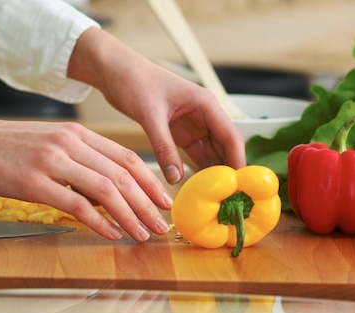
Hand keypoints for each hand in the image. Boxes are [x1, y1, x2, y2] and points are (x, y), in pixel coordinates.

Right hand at [0, 105, 172, 241]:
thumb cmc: (5, 146)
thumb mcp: (48, 143)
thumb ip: (77, 159)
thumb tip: (104, 187)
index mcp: (76, 134)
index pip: (126, 158)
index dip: (150, 181)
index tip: (164, 201)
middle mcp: (70, 144)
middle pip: (123, 175)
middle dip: (148, 203)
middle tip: (163, 225)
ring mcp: (52, 162)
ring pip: (106, 190)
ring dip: (130, 215)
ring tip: (144, 234)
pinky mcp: (34, 182)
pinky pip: (76, 205)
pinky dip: (99, 222)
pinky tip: (111, 235)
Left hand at [68, 27, 245, 183]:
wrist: (116, 71)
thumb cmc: (135, 82)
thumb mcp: (150, 115)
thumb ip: (163, 146)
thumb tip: (176, 179)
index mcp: (205, 104)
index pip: (231, 136)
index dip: (237, 161)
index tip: (239, 185)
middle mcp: (204, 115)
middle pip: (224, 147)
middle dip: (228, 171)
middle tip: (229, 199)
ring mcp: (193, 125)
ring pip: (210, 153)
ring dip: (213, 173)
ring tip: (216, 199)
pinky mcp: (179, 133)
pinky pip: (194, 155)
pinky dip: (196, 170)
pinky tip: (198, 188)